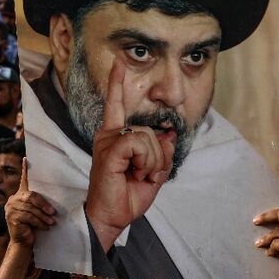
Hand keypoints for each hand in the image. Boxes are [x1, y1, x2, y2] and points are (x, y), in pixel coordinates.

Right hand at [5, 157, 56, 246]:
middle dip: (43, 204)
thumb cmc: (33, 226)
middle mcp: (13, 199)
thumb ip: (39, 204)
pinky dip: (39, 222)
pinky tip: (45, 227)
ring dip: (43, 216)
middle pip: (30, 196)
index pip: (23, 180)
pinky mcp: (11, 217)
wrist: (23, 241)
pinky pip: (28, 217)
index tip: (27, 158)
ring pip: (31, 208)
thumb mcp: (37, 213)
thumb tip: (56, 200)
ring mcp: (10, 208)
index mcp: (20, 195)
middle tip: (54, 212)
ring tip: (52, 222)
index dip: (25, 169)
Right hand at [84, 59, 174, 250]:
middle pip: (149, 130)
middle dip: (159, 156)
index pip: (116, 105)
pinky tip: (136, 174)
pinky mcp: (109, 151)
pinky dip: (146, 161)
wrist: (112, 215)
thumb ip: (162, 151)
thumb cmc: (127, 195)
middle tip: (145, 175)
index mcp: (115, 137)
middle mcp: (108, 136)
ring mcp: (107, 142)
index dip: (116, 83)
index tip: (118, 62)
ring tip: (139, 176)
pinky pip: (139, 144)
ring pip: (147, 137)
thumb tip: (171, 132)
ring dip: (153, 161)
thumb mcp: (154, 172)